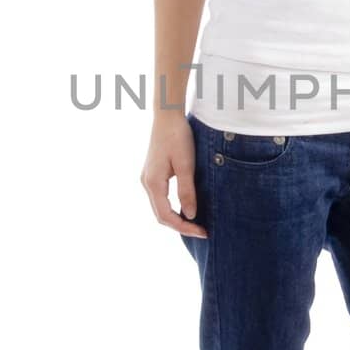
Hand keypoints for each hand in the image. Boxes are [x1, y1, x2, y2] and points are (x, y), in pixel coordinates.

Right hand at [141, 114, 207, 238]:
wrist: (167, 116)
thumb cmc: (177, 137)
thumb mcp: (186, 165)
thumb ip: (187, 191)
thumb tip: (190, 215)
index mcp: (153, 183)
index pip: (166, 216)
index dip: (184, 227)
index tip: (202, 232)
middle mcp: (147, 183)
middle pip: (161, 215)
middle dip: (181, 226)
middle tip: (202, 231)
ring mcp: (148, 179)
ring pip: (160, 207)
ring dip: (176, 218)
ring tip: (196, 223)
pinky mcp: (153, 174)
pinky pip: (161, 198)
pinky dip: (173, 208)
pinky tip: (187, 207)